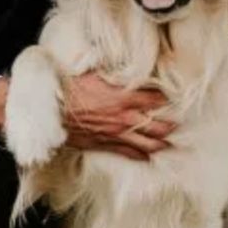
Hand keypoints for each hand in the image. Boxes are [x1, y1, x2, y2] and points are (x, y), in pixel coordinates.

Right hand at [60, 74, 174, 160]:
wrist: (50, 109)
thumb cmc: (69, 87)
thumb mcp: (96, 74)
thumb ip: (115, 76)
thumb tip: (125, 69)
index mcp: (125, 97)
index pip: (156, 99)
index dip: (167, 99)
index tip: (173, 99)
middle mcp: (125, 117)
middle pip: (157, 125)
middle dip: (170, 125)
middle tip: (177, 124)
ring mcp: (116, 133)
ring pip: (147, 143)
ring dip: (160, 143)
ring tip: (169, 143)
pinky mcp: (104, 144)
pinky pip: (128, 153)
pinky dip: (140, 157)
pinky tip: (148, 158)